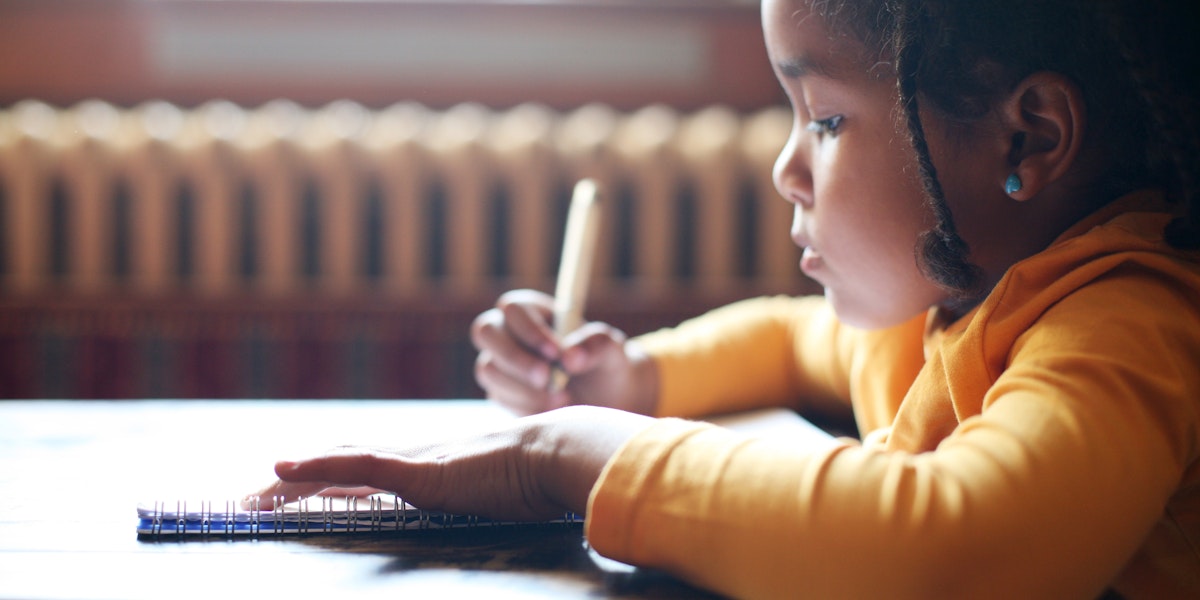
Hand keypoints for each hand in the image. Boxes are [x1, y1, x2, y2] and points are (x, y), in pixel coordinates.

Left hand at [246, 406, 653, 518]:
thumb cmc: (541, 475)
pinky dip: (316, 468)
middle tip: (250, 500)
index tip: (293, 492)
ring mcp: (412, 461)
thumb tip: (487, 505)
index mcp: (429, 465)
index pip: (364, 471)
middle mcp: (412, 457)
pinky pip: (355, 467)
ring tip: (251, 497)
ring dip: (291, 480)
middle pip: (339, 464)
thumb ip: (484, 496)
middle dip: (293, 483)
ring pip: (336, 465)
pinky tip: (284, 470)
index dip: (327, 478)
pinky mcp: (416, 472)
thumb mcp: (502, 491)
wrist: (559, 453)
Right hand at [471, 289, 658, 415]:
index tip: (557, 354)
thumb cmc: (605, 364)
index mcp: (533, 310)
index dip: (530, 330)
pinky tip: (554, 409)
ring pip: (489, 370)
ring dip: (523, 387)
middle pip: (485, 332)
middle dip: (514, 357)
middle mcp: (509, 332)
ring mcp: (500, 363)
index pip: (514, 308)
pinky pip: (498, 397)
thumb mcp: (611, 349)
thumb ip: (595, 345)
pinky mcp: (500, 392)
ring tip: (563, 398)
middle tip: (546, 378)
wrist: (605, 400)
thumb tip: (570, 359)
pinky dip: (526, 405)